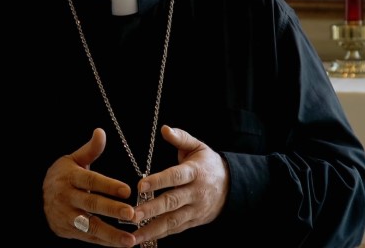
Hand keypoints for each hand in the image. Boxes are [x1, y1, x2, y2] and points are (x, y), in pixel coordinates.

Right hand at [42, 128, 138, 246]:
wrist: (41, 195)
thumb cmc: (64, 175)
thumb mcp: (74, 159)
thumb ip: (90, 149)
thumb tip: (101, 132)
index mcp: (70, 177)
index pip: (91, 181)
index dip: (109, 185)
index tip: (127, 190)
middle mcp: (66, 197)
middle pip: (91, 204)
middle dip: (112, 210)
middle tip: (132, 214)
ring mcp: (66, 215)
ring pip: (90, 225)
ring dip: (111, 234)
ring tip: (130, 239)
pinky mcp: (67, 230)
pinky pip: (89, 237)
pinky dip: (105, 241)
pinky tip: (121, 243)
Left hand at [131, 125, 228, 245]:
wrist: (232, 185)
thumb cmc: (208, 163)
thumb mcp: (198, 147)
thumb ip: (181, 137)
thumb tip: (164, 128)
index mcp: (195, 171)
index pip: (176, 176)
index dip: (159, 181)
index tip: (140, 185)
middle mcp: (196, 192)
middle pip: (172, 201)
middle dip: (151, 209)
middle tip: (131, 214)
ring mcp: (195, 209)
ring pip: (173, 220)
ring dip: (152, 229)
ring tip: (133, 235)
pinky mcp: (194, 221)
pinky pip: (176, 229)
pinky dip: (159, 234)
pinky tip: (143, 239)